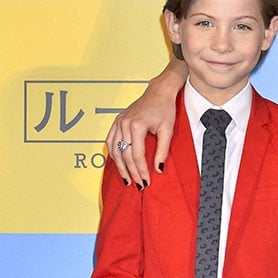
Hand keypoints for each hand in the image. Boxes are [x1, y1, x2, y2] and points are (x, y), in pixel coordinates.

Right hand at [106, 66, 181, 185]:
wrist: (158, 92)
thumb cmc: (164, 109)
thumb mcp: (167, 130)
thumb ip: (162, 151)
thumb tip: (159, 169)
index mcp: (137, 125)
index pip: (136, 155)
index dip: (141, 170)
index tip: (146, 182)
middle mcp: (124, 124)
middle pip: (125, 155)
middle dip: (131, 172)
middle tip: (138, 185)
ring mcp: (118, 122)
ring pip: (115, 150)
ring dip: (120, 167)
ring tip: (127, 179)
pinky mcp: (117, 121)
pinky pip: (110, 141)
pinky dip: (113, 154)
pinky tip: (118, 164)